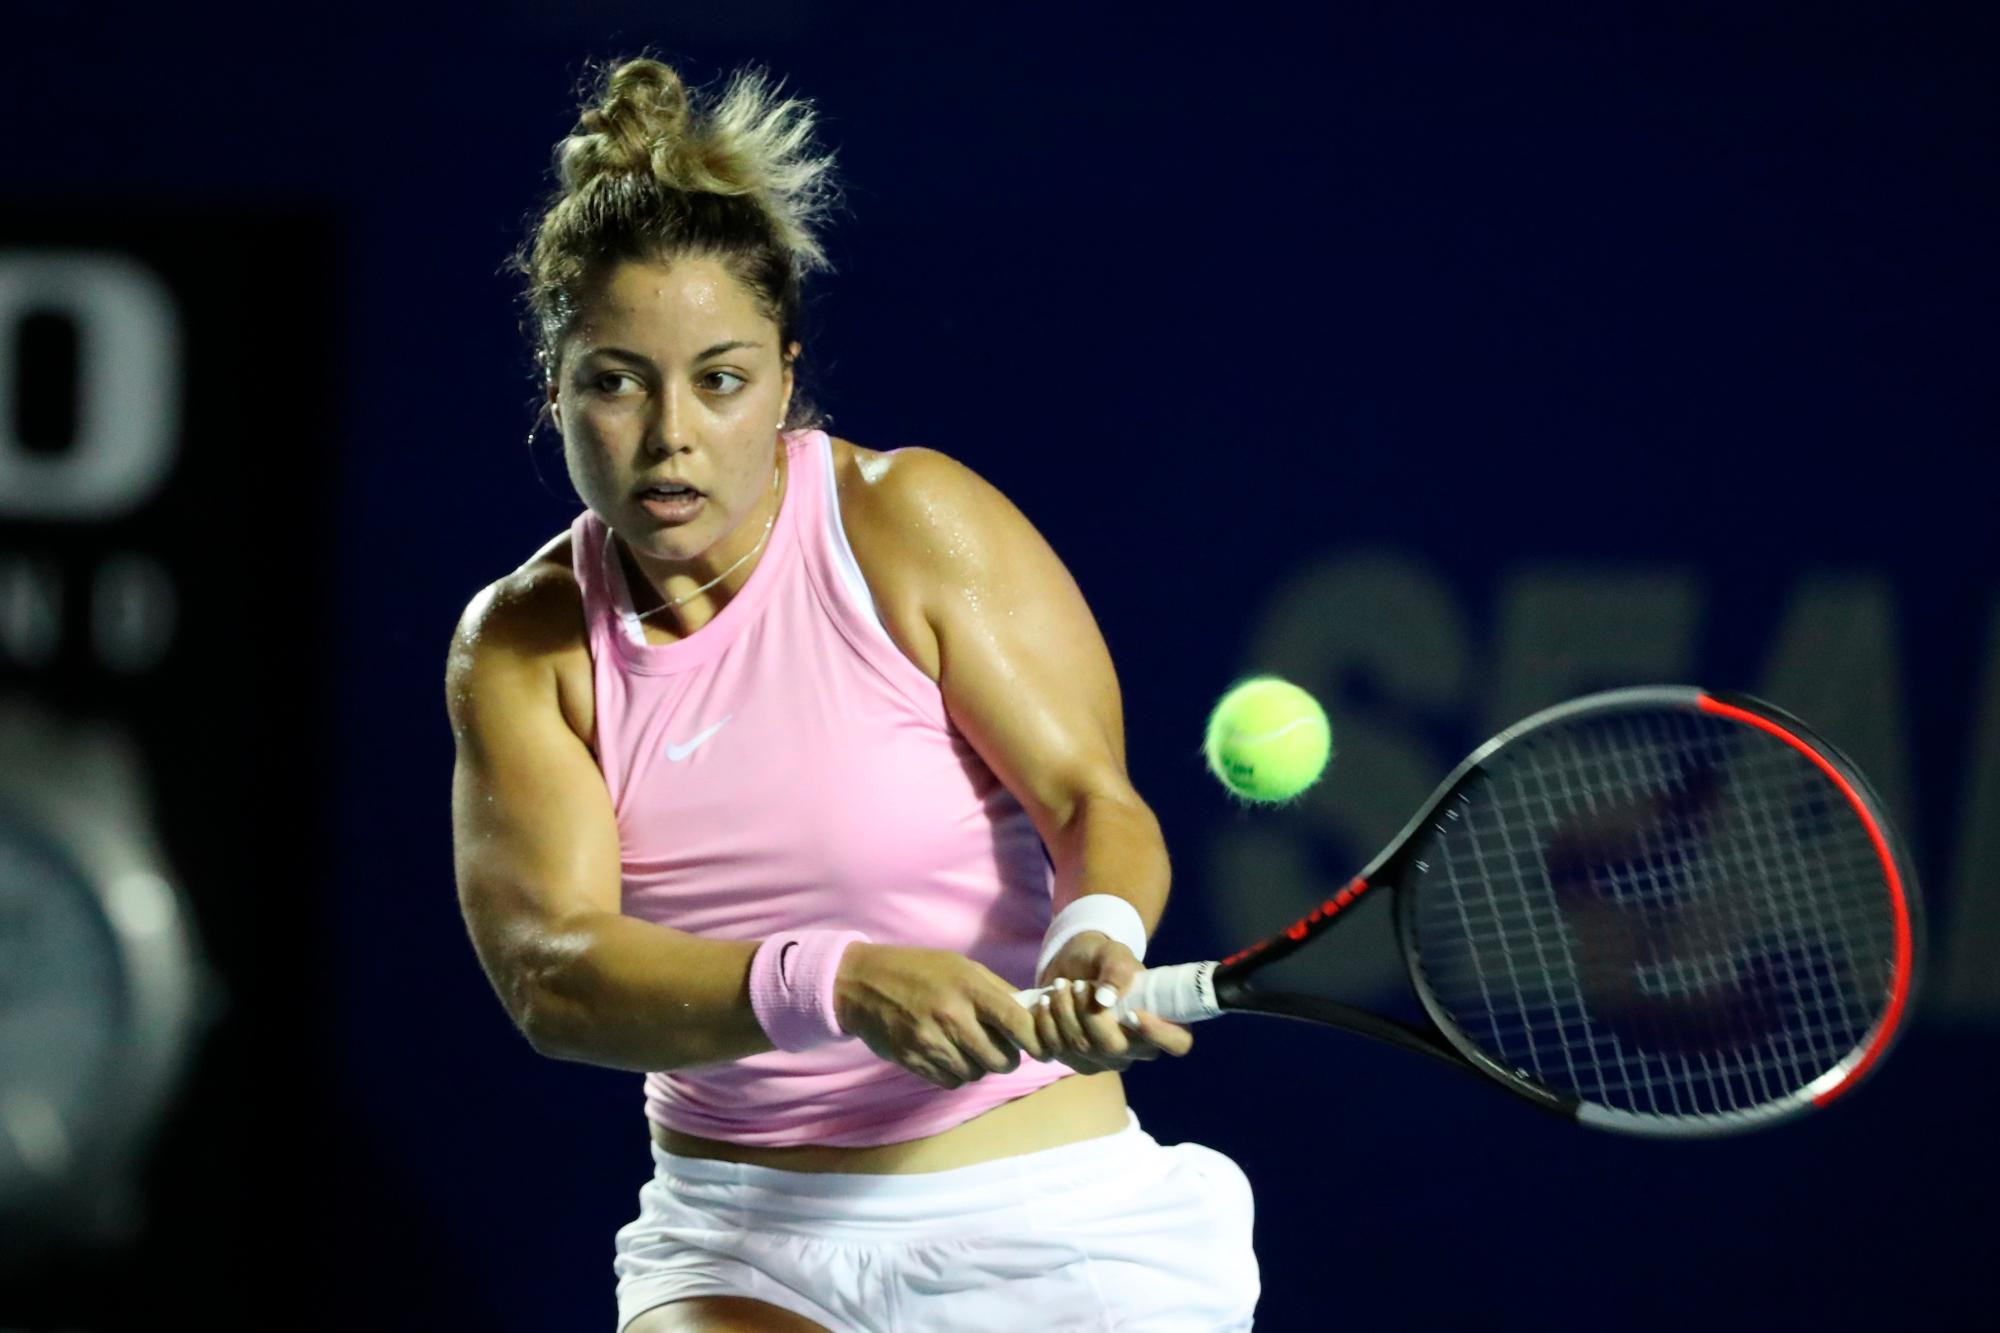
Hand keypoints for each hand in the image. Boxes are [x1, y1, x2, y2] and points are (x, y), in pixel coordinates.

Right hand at [832, 942, 1048, 1089]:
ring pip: (977, 1074)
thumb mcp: (961, 966)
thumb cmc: (918, 970)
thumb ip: (997, 991)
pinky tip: (948, 1055)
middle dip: (1006, 1057)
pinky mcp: (914, 1061)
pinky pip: (951, 1082)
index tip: (1040, 1047)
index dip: (1036, 1041)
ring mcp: (931, 1042)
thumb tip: (1032, 1014)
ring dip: (979, 1065)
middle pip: (1001, 1060)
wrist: (862, 983)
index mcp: (969, 987)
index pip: (1018, 1023)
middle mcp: (952, 1016)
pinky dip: (956, 1074)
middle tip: (998, 1046)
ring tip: (967, 1047)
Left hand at [1032, 932, 1192, 1074]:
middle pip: (1114, 1049)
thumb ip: (1116, 969)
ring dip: (1063, 1014)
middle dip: (1088, 1014)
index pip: (1177, 1043)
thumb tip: (1106, 998)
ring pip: (1082, 1050)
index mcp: (1161, 1021)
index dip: (1159, 1034)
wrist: (1072, 967)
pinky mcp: (1076, 1062)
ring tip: (1059, 987)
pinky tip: (1045, 1004)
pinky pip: (1056, 1053)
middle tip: (1077, 985)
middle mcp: (1136, 1049)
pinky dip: (1045, 1025)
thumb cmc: (1103, 959)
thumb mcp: (1113, 953)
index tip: (1132, 1013)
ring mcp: (1106, 1061)